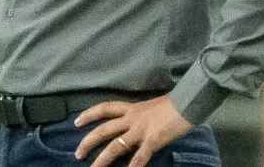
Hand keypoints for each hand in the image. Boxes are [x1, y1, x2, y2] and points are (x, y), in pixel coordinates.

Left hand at [74, 95, 192, 166]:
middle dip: (88, 141)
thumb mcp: (149, 107)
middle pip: (104, 129)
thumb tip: (132, 125)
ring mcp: (141, 130)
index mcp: (131, 108)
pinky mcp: (152, 140)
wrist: (187, 103)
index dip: (89, 115)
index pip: (105, 108)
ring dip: (102, 159)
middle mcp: (132, 118)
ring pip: (116, 145)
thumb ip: (138, 117)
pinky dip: (133, 166)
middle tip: (77, 153)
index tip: (76, 122)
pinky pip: (139, 156)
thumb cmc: (172, 104)